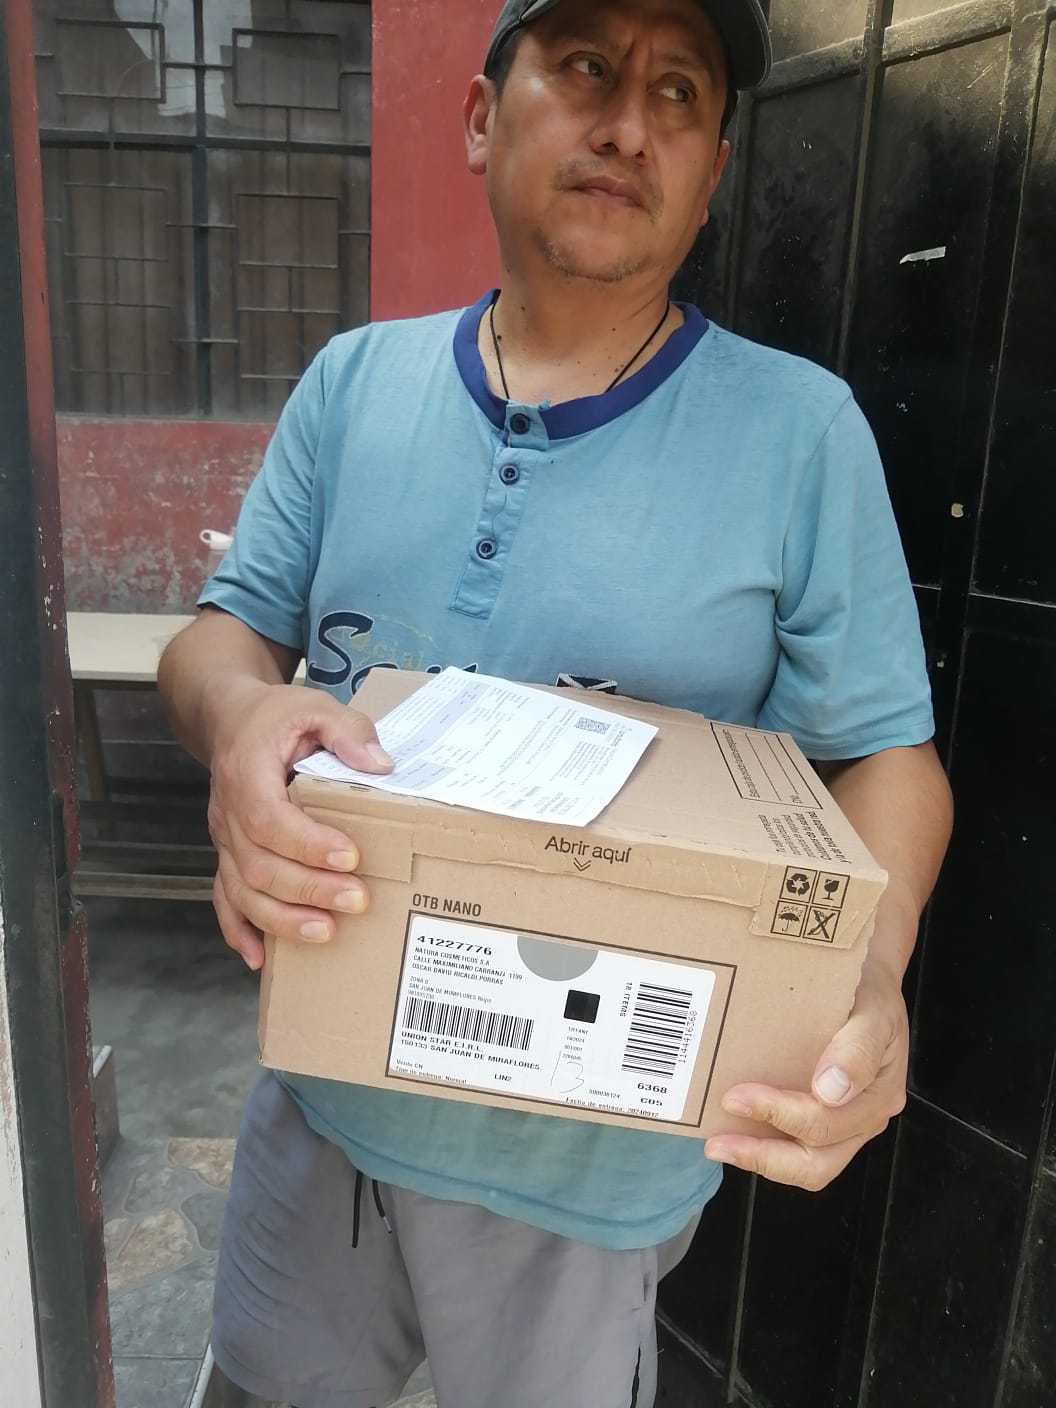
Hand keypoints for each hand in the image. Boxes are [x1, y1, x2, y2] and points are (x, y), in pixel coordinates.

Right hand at [207, 681, 392, 969]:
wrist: (230, 719)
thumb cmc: (276, 716)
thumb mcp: (315, 705)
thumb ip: (348, 730)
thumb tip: (380, 765)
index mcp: (246, 773)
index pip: (269, 818)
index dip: (307, 843)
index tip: (350, 856)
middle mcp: (227, 812)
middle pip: (257, 863)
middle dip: (307, 888)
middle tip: (357, 899)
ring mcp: (223, 838)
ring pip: (240, 890)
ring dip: (280, 918)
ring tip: (326, 932)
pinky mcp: (227, 854)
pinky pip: (223, 898)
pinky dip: (239, 930)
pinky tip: (261, 958)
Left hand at [704, 962, 908, 1190]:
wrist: (870, 980)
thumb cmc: (869, 992)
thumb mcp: (873, 1009)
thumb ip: (857, 1049)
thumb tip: (829, 1091)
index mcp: (878, 1095)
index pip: (827, 1123)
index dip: (779, 1115)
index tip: (735, 1097)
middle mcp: (864, 1117)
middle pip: (818, 1163)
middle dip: (764, 1156)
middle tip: (717, 1142)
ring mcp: (846, 1122)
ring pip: (807, 1164)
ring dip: (761, 1159)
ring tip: (720, 1145)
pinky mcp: (827, 1119)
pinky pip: (798, 1147)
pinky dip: (766, 1145)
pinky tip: (735, 1131)